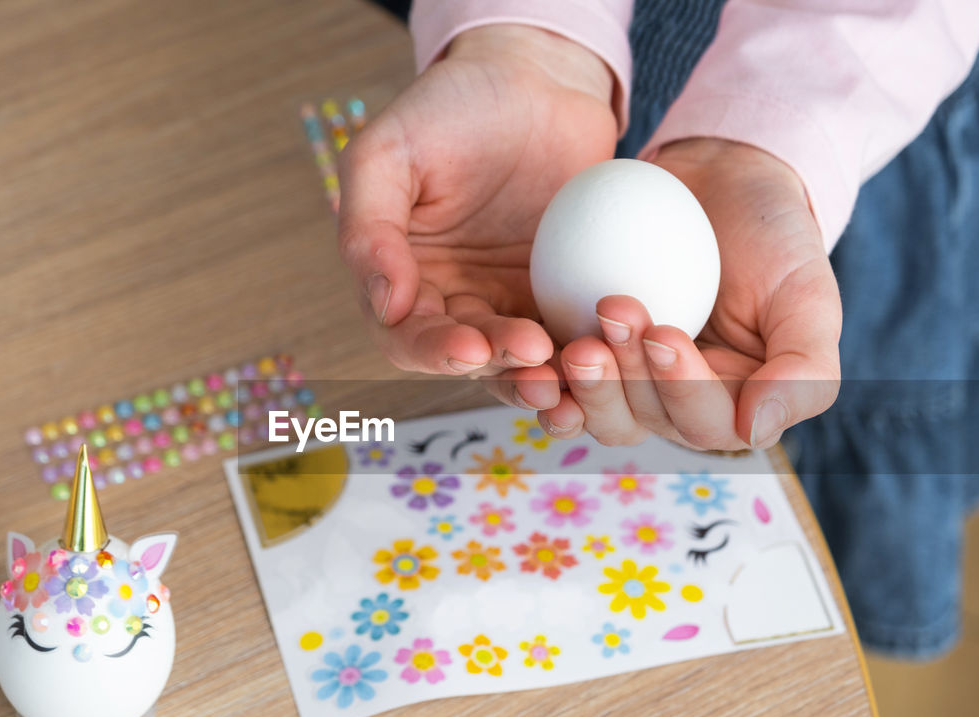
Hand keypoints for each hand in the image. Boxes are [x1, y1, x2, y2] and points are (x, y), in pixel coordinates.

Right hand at [337, 24, 616, 402]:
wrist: (537, 78)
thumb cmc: (452, 106)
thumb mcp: (389, 151)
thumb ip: (368, 226)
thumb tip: (384, 304)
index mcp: (402, 280)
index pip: (407, 337)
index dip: (435, 351)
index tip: (471, 348)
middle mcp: (453, 302)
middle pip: (469, 359)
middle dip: (500, 366)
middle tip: (535, 354)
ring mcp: (511, 303)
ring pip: (522, 361)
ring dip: (543, 375)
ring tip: (570, 373)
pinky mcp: (564, 295)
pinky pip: (573, 335)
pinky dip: (587, 353)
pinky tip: (610, 354)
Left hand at [529, 139, 841, 448]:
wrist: (722, 180)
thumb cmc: (776, 238)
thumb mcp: (809, 295)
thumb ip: (804, 371)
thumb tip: (755, 433)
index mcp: (734, 404)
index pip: (706, 423)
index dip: (682, 387)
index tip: (664, 331)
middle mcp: (677, 403)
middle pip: (644, 421)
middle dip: (625, 377)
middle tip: (613, 313)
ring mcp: (628, 381)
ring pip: (599, 410)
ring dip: (586, 384)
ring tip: (576, 341)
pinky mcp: (586, 350)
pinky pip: (560, 378)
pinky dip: (543, 375)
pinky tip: (530, 355)